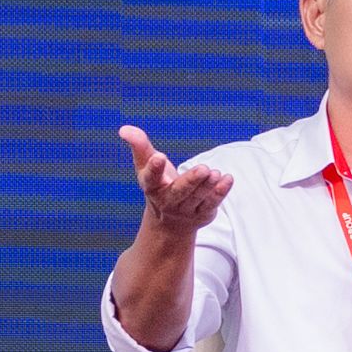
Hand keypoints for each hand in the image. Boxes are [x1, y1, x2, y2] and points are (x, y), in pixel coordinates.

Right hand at [120, 124, 233, 244]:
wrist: (169, 222)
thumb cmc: (158, 184)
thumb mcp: (146, 165)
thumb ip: (139, 146)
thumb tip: (124, 129)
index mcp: (152, 187)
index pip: (151, 178)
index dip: (154, 168)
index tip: (158, 157)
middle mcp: (168, 201)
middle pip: (180, 191)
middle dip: (191, 181)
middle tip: (203, 169)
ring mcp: (186, 210)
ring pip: (198, 197)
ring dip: (207, 185)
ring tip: (215, 172)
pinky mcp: (203, 214)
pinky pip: (212, 203)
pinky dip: (220, 192)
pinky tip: (228, 179)